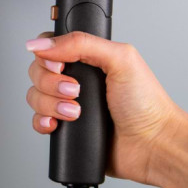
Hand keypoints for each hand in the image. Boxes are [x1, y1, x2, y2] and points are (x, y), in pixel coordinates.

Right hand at [25, 32, 180, 184]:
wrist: (152, 144)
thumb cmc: (146, 104)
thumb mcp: (120, 59)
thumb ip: (81, 43)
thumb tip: (42, 42)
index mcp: (88, 58)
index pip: (50, 47)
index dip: (46, 55)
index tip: (59, 65)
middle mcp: (76, 79)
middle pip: (37, 72)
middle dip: (50, 82)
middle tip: (75, 90)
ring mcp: (68, 104)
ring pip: (35, 96)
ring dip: (50, 104)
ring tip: (75, 112)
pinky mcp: (65, 128)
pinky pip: (37, 121)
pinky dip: (42, 122)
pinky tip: (58, 123)